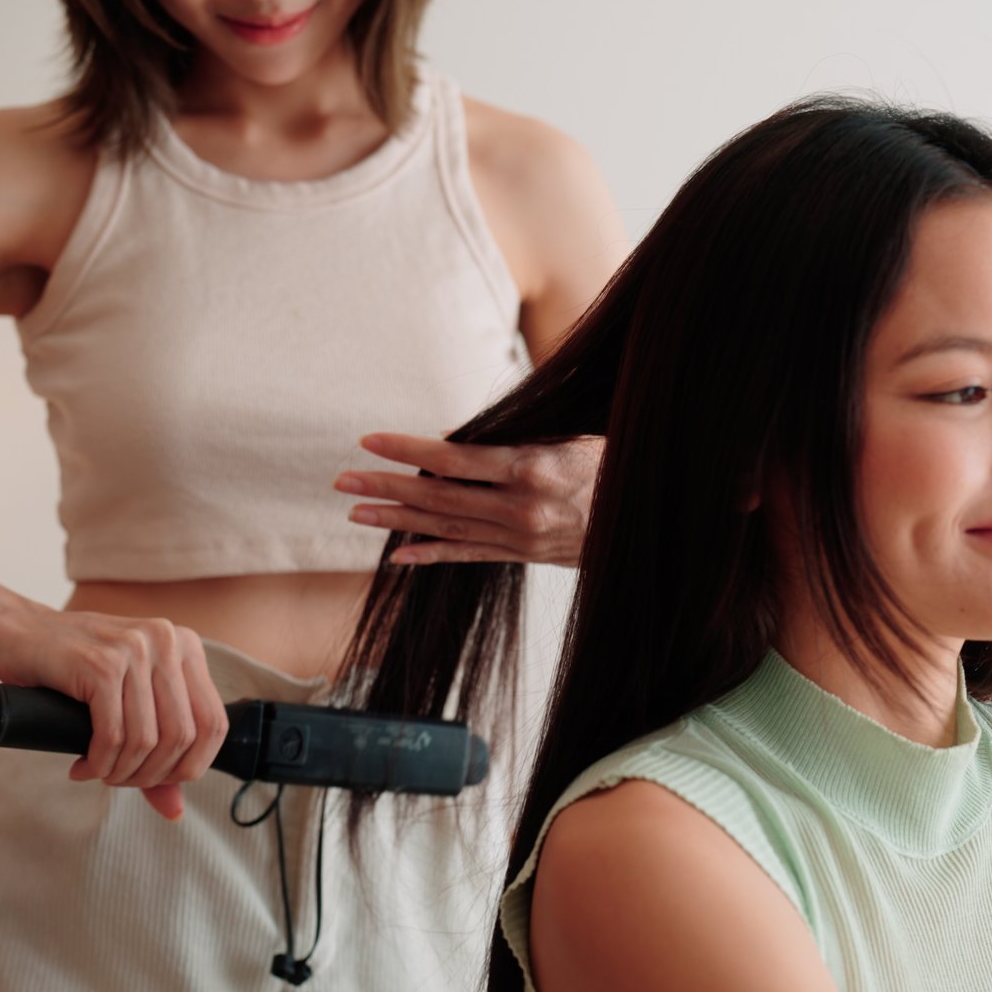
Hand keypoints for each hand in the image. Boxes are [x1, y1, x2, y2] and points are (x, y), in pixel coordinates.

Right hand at [0, 606, 228, 820]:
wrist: (16, 632)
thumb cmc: (73, 668)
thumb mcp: (126, 699)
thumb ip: (157, 748)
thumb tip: (176, 811)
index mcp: (186, 646)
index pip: (214, 723)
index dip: (191, 765)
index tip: (157, 780)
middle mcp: (167, 642)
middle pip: (183, 736)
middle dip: (151, 774)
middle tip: (120, 781)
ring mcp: (135, 650)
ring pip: (148, 740)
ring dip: (123, 772)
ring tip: (100, 773)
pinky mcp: (101, 665)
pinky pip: (113, 735)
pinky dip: (101, 762)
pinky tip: (85, 766)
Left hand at [336, 432, 601, 565]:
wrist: (647, 519)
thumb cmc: (611, 464)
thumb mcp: (570, 436)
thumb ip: (514, 437)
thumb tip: (454, 437)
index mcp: (532, 469)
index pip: (454, 459)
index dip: (407, 450)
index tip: (368, 441)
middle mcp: (520, 508)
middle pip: (439, 498)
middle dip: (387, 487)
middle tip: (343, 480)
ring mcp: (520, 537)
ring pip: (446, 528)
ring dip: (397, 520)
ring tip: (356, 512)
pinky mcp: (523, 554)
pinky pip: (469, 554)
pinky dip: (432, 554)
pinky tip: (399, 554)